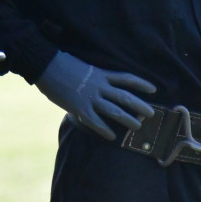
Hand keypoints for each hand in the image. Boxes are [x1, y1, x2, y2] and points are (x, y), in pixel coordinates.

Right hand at [36, 51, 155, 141]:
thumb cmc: (62, 63)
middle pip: (125, 97)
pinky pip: (96, 122)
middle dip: (140, 105)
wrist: (46, 65)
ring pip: (115, 110)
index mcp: (100, 74)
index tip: (153, 89)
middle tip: (151, 114)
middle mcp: (99, 86)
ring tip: (138, 127)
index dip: (141, 84)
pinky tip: (112, 137)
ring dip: (128, 120)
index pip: (126, 78)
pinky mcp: (80, 108)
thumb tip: (97, 83)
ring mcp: (90, 98)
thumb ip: (92, 77)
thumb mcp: (83, 67)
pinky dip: (105, 130)